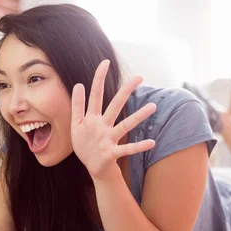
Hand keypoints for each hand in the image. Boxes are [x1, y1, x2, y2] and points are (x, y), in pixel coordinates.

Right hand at [71, 59, 156, 179]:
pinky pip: (127, 149)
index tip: (105, 62)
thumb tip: (79, 84)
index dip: (99, 78)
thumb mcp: (76, 125)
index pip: (95, 95)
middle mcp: (100, 127)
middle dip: (126, 91)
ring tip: (153, 106)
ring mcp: (107, 140)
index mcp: (91, 119)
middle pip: (115, 105)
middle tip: (139, 77)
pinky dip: (138, 147)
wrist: (93, 168)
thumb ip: (77, 105)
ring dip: (138, 117)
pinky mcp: (112, 153)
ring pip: (124, 126)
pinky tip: (152, 142)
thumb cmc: (86, 144)